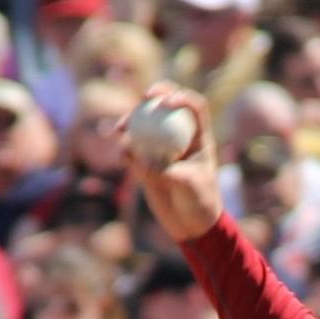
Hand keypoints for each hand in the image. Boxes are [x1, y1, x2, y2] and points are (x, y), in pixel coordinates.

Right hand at [121, 82, 222, 241]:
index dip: (182, 97)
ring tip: (119, 130)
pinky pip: (131, 151)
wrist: (191, 224)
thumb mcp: (189, 186)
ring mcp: (161, 148)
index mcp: (199, 137)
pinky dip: (124, 150)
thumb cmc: (200, 202)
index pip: (195, 107)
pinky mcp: (146, 162)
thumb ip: (166, 171)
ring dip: (130, 121)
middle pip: (165, 107)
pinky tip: (121, 155)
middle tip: (145, 97)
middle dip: (154, 95)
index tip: (166, 100)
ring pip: (144, 125)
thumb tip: (141, 159)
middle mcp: (180, 137)